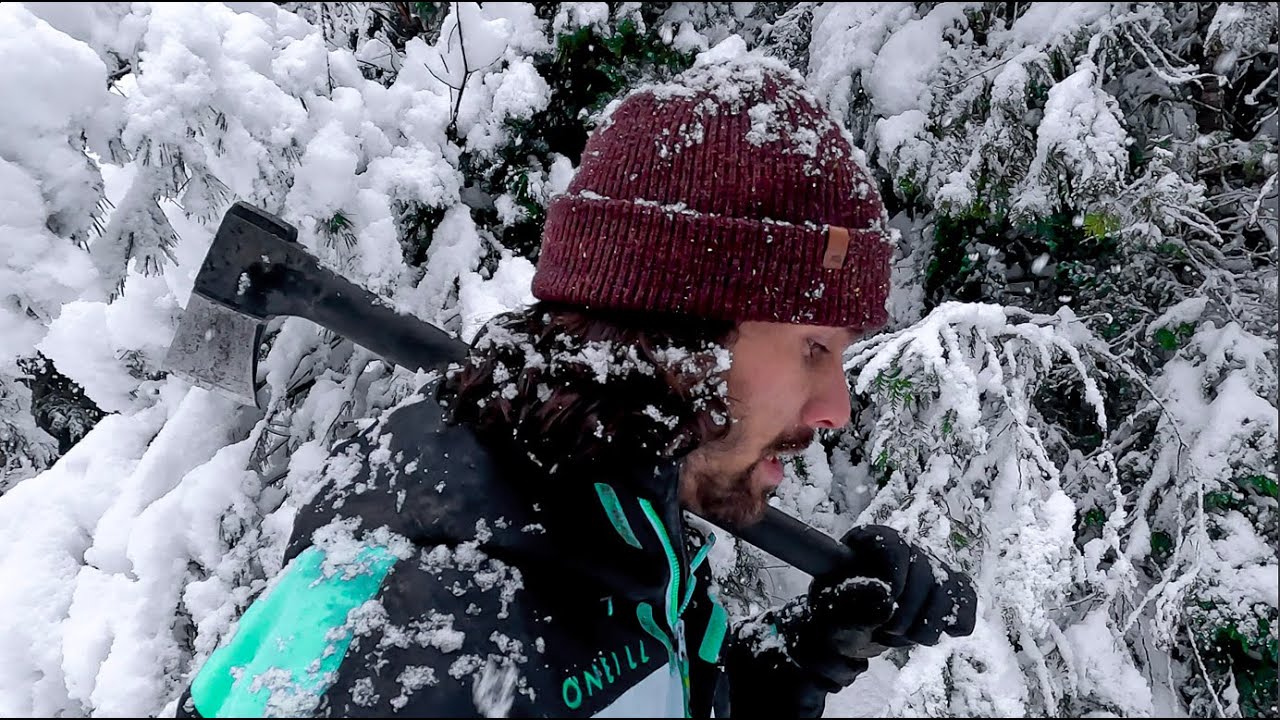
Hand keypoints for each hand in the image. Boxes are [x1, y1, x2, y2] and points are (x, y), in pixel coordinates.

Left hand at [779, 524, 977, 691]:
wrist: (851, 626)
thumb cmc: (836, 611)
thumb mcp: (831, 607)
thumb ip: (852, 600)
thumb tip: (885, 597)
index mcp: (870, 540)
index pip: (895, 545)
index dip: (896, 575)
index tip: (888, 602)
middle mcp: (905, 547)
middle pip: (926, 570)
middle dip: (910, 612)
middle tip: (889, 632)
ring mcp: (930, 566)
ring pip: (950, 589)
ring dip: (929, 625)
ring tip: (906, 638)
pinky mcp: (948, 589)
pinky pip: (966, 601)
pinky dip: (957, 621)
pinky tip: (938, 632)